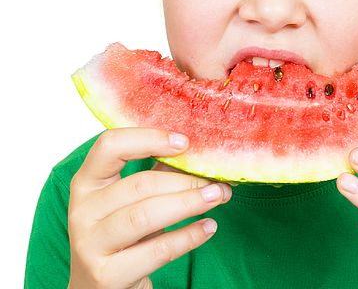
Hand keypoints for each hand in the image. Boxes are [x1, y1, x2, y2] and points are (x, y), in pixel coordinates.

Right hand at [67, 127, 230, 288]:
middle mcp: (82, 211)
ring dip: (189, 203)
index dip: (149, 139)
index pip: (110, 146)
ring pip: (145, 215)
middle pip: (139, 185)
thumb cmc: (122, 235)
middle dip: (185, 180)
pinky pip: (157, 251)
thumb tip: (200, 153)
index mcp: (87, 183)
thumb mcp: (132, 201)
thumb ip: (158, 174)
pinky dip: (188, 236)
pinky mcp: (107, 276)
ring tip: (218, 197)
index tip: (184, 142)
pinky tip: (208, 227)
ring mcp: (90, 245)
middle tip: (216, 180)